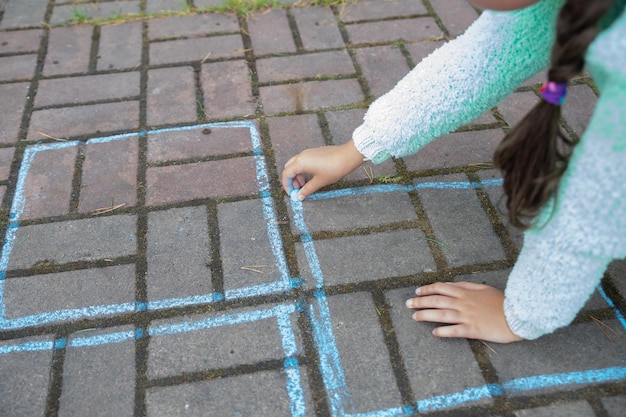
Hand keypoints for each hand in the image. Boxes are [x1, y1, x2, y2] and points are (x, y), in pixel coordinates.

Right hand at [281, 140, 364, 199]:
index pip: (286, 174)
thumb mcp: (319, 182)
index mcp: (300, 163)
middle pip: (289, 168)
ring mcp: (308, 152)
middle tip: (298, 189)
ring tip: (305, 184)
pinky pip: (303, 160)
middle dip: (291, 179)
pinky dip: (303, 169)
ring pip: (296, 163)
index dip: (287, 185)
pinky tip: (311, 176)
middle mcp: (302, 156)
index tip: (292, 193)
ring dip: (297, 174)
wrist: (347, 156)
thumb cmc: (333, 169)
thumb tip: (299, 196)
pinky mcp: (314, 152)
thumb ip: (307, 189)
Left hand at [405, 281, 522, 342]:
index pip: (441, 288)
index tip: (417, 291)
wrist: (517, 315)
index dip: (427, 289)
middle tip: (408, 304)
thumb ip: (466, 286)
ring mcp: (467, 316)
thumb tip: (451, 285)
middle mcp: (463, 303)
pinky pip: (454, 330)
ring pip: (441, 314)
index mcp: (465, 292)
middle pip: (437, 300)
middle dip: (420, 301)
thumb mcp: (483, 289)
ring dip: (426, 315)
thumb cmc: (501, 302)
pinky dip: (443, 331)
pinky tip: (434, 332)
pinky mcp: (473, 329)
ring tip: (415, 317)